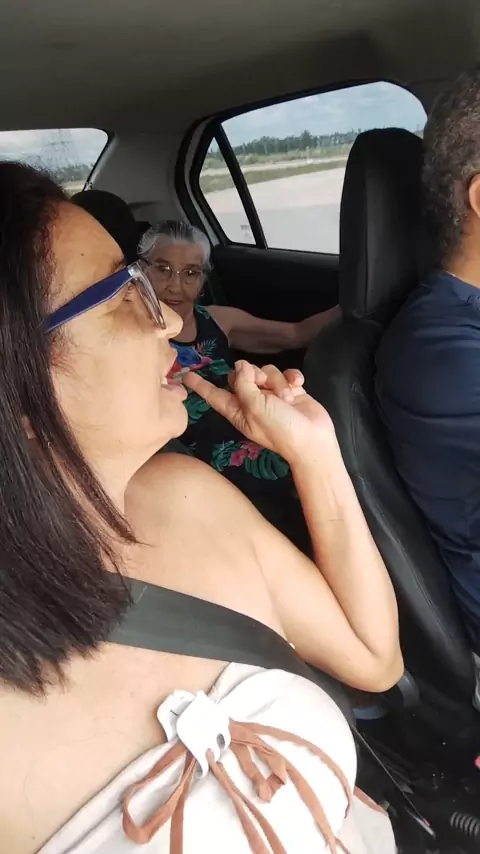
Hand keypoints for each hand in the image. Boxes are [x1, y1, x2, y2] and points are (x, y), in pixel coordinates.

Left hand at [183, 360, 336, 463]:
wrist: (312, 440)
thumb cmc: (279, 428)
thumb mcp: (255, 407)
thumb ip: (243, 384)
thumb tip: (241, 366)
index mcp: (237, 410)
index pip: (214, 395)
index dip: (201, 385)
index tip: (185, 375)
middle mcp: (252, 401)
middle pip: (243, 375)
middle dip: (254, 375)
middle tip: (263, 386)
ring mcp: (272, 395)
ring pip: (267, 371)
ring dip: (277, 382)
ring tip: (287, 398)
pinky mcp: (290, 390)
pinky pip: (285, 374)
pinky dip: (292, 379)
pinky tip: (298, 386)